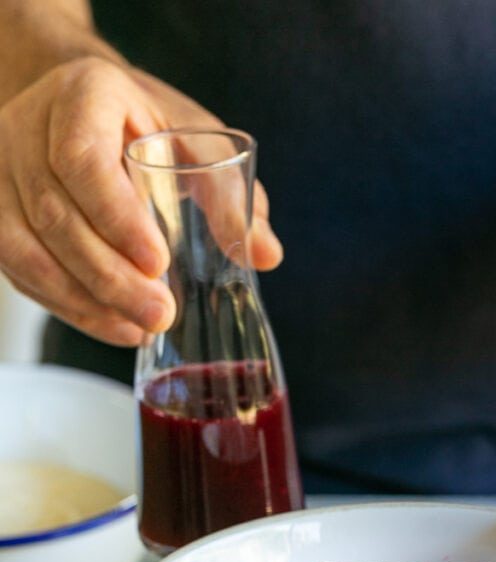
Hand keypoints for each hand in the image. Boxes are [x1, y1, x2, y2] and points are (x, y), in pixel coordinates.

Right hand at [0, 57, 281, 345]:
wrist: (86, 109)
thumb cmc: (150, 126)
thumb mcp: (199, 142)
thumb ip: (232, 195)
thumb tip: (265, 254)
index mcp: (84, 95)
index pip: (82, 159)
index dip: (116, 217)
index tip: (158, 262)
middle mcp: (29, 128)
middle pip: (56, 215)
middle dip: (110, 276)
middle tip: (162, 314)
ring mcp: (3, 172)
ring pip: (28, 248)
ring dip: (87, 299)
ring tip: (142, 326)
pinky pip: (19, 269)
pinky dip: (67, 305)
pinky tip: (113, 324)